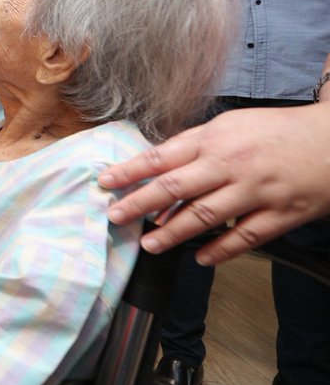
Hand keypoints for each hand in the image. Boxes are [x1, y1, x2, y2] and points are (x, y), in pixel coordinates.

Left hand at [101, 103, 329, 264]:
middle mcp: (231, 164)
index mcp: (215, 139)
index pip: (162, 157)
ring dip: (173, 233)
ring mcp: (256, 190)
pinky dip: (220, 250)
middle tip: (115, 217)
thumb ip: (195, 145)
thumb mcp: (231, 126)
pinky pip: (244, 238)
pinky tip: (200, 258)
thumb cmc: (275, 132)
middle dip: (140, 204)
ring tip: (150, 245)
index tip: (105, 183)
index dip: (130, 171)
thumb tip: (158, 166)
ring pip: (205, 216)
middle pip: (175, 187)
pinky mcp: (280, 214)